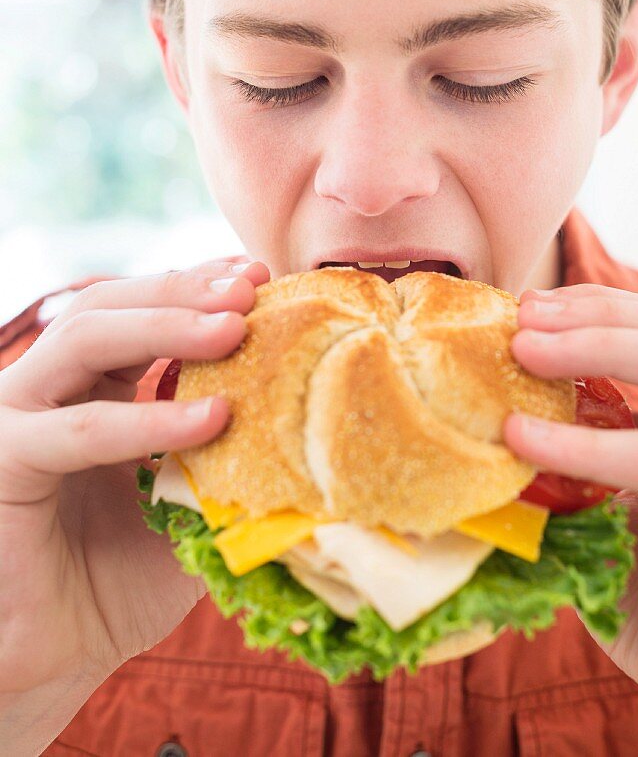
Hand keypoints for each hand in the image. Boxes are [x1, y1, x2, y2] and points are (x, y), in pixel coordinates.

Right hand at [0, 256, 268, 701]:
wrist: (60, 657)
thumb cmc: (124, 577)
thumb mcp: (188, 495)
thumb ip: (226, 447)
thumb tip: (311, 408)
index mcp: (88, 385)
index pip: (139, 310)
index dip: (196, 286)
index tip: (261, 276)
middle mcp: (47, 389)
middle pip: (109, 306)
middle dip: (183, 290)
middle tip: (251, 288)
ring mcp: (17, 418)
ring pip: (85, 339)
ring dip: (164, 326)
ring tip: (235, 328)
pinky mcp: (3, 462)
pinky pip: (79, 432)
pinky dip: (147, 419)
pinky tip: (212, 417)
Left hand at [503, 284, 637, 756]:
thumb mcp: (606, 516)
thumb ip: (568, 464)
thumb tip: (477, 410)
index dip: (604, 309)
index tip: (528, 308)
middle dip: (601, 314)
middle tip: (524, 319)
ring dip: (604, 346)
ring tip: (524, 351)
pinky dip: (595, 444)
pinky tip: (525, 440)